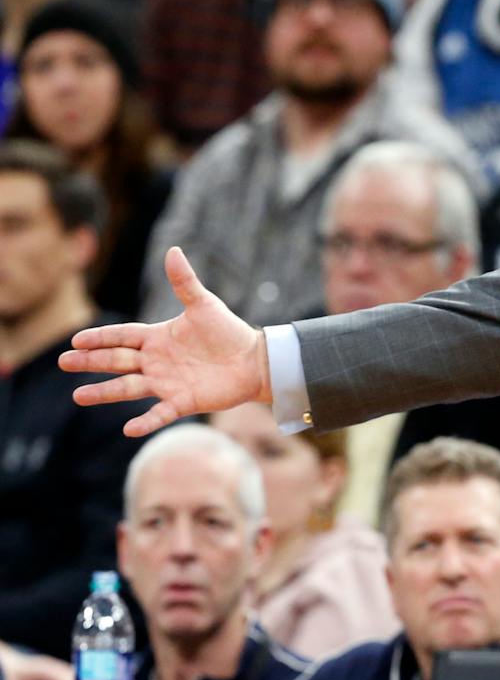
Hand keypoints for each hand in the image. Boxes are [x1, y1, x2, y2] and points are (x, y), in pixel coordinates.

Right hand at [58, 247, 271, 435]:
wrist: (255, 360)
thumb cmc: (228, 331)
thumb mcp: (204, 304)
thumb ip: (184, 281)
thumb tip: (173, 250)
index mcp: (157, 337)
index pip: (121, 336)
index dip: (99, 338)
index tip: (76, 340)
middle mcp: (156, 361)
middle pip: (116, 361)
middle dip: (91, 362)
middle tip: (64, 363)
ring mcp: (166, 382)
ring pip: (128, 388)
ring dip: (105, 392)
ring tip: (79, 396)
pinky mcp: (182, 401)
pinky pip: (160, 413)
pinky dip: (145, 422)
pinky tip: (128, 429)